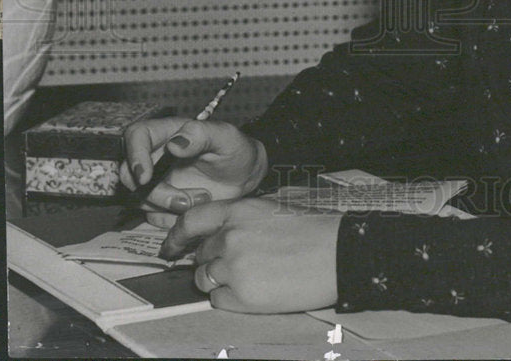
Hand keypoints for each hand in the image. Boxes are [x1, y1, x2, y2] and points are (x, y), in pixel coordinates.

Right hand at [121, 117, 267, 220]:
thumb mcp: (226, 138)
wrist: (246, 178)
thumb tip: (174, 142)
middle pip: (130, 174)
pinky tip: (194, 210)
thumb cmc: (236, 151)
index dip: (134, 155)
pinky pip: (151, 215)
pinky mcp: (160, 202)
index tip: (146, 177)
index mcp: (168, 132)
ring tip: (202, 199)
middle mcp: (156, 156)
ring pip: (138, 198)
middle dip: (154, 193)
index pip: (136, 135)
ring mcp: (156, 180)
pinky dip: (169, 218)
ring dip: (166, 206)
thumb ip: (202, 134)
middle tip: (185, 201)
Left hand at [163, 198, 341, 313]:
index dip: (176, 236)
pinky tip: (255, 290)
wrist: (339, 253)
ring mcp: (233, 267)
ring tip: (250, 278)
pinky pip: (217, 300)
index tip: (171, 247)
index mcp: (240, 211)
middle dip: (211, 261)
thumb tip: (220, 237)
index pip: (192, 220)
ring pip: (204, 279)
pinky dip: (229, 298)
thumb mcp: (275, 210)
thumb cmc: (315, 231)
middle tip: (235, 265)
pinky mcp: (241, 296)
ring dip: (219, 280)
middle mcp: (230, 237)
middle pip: (200, 254)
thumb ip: (242, 220)